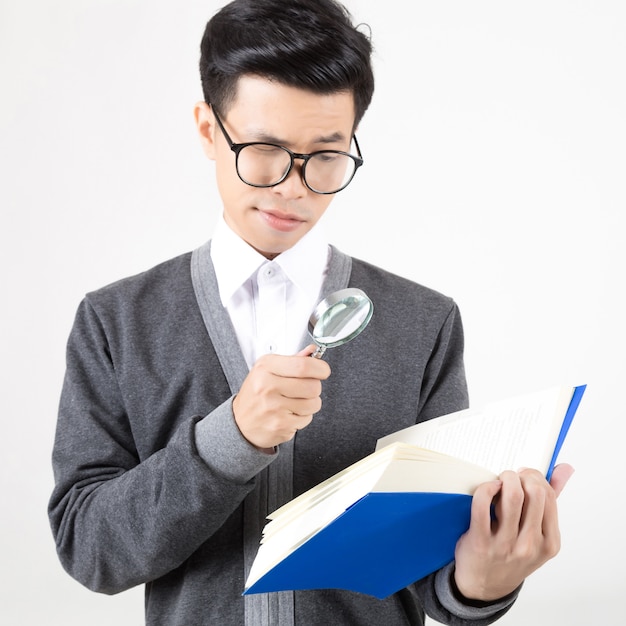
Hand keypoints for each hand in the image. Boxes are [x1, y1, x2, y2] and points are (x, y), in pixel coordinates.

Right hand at [233, 345, 330, 450]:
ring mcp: (273, 407)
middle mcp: (268, 386)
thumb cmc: (257, 394)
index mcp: (266, 367)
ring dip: (310, 403)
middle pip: (312, 385)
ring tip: (294, 402)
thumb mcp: (268, 370)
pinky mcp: (280, 425)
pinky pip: (307, 419)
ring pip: (314, 403)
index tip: (323, 371)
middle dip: (315, 387)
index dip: (320, 368)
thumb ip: (293, 360)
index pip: (303, 365)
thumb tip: (313, 351)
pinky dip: (302, 417)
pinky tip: (288, 414)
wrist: (240, 422)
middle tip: (304, 389)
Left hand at [452, 463, 574, 601]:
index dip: (536, 478)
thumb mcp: (537, 535)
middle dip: (522, 475)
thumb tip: (565, 469)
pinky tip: (487, 488)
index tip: (525, 475)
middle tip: (512, 476)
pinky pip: (482, 505)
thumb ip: (551, 500)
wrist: (484, 585)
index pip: (550, 497)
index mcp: (549, 543)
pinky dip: (486, 488)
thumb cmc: (511, 554)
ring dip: (505, 479)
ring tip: (500, 481)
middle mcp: (530, 545)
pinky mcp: (481, 542)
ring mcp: (506, 545)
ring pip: (512, 496)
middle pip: (535, 493)